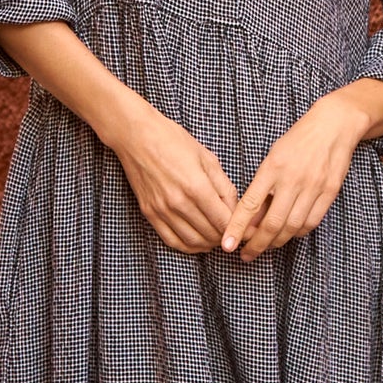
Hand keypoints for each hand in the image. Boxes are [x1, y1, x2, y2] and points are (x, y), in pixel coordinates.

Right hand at [103, 88, 236, 253]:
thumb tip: (236, 209)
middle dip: (226, 238)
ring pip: (192, 241)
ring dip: (208, 244)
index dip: (238, 229)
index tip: (246, 230)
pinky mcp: (150, 213)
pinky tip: (198, 241)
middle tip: (235, 234)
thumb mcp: (207, 158)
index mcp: (196, 187)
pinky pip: (171, 241)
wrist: (136, 136)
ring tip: (217, 238)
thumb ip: (224, 186)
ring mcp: (162, 210)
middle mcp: (178, 203)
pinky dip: (188, 246)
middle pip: (209, 234)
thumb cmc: (173, 141)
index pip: (223, 221)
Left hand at [220, 90, 367, 260]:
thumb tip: (249, 219)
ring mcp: (313, 187)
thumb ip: (262, 187)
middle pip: (272, 223)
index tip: (227, 245)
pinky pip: (311, 222)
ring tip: (266, 246)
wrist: (333, 126)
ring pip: (292, 227)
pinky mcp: (329, 192)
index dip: (237, 227)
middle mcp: (292, 179)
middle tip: (246, 255)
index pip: (250, 204)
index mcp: (272, 167)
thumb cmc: (297, 141)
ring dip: (277, 242)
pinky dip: (297, 232)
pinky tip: (288, 233)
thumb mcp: (273, 157)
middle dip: (257, 244)